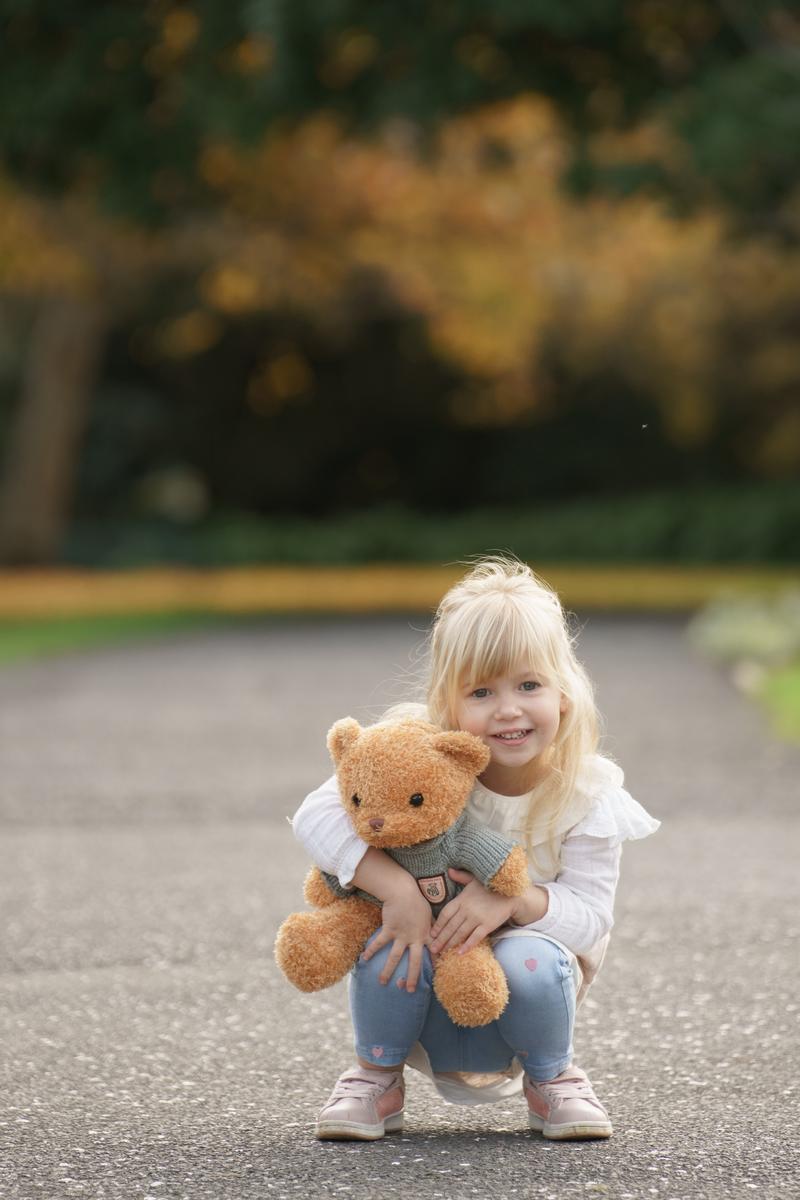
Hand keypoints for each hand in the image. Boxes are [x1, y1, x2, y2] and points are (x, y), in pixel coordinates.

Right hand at [360, 876, 433, 991]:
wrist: (403, 891)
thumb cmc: (417, 901)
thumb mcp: (429, 915)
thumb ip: (431, 927)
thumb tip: (437, 935)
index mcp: (426, 935)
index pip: (433, 953)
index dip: (434, 965)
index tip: (433, 978)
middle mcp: (414, 938)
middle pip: (414, 962)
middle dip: (413, 977)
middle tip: (410, 991)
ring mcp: (401, 935)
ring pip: (395, 957)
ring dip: (388, 970)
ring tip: (382, 983)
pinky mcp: (389, 930)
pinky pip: (379, 943)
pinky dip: (371, 951)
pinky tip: (364, 959)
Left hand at [429, 869, 516, 956]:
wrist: (511, 893)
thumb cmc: (490, 886)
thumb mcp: (474, 879)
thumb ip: (460, 876)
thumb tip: (449, 870)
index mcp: (462, 899)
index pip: (446, 914)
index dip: (438, 925)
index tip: (431, 934)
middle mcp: (467, 909)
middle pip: (450, 926)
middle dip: (440, 939)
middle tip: (432, 949)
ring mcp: (477, 918)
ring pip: (460, 933)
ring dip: (450, 943)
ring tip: (442, 952)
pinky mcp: (488, 925)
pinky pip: (475, 937)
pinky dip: (467, 946)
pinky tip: (460, 953)